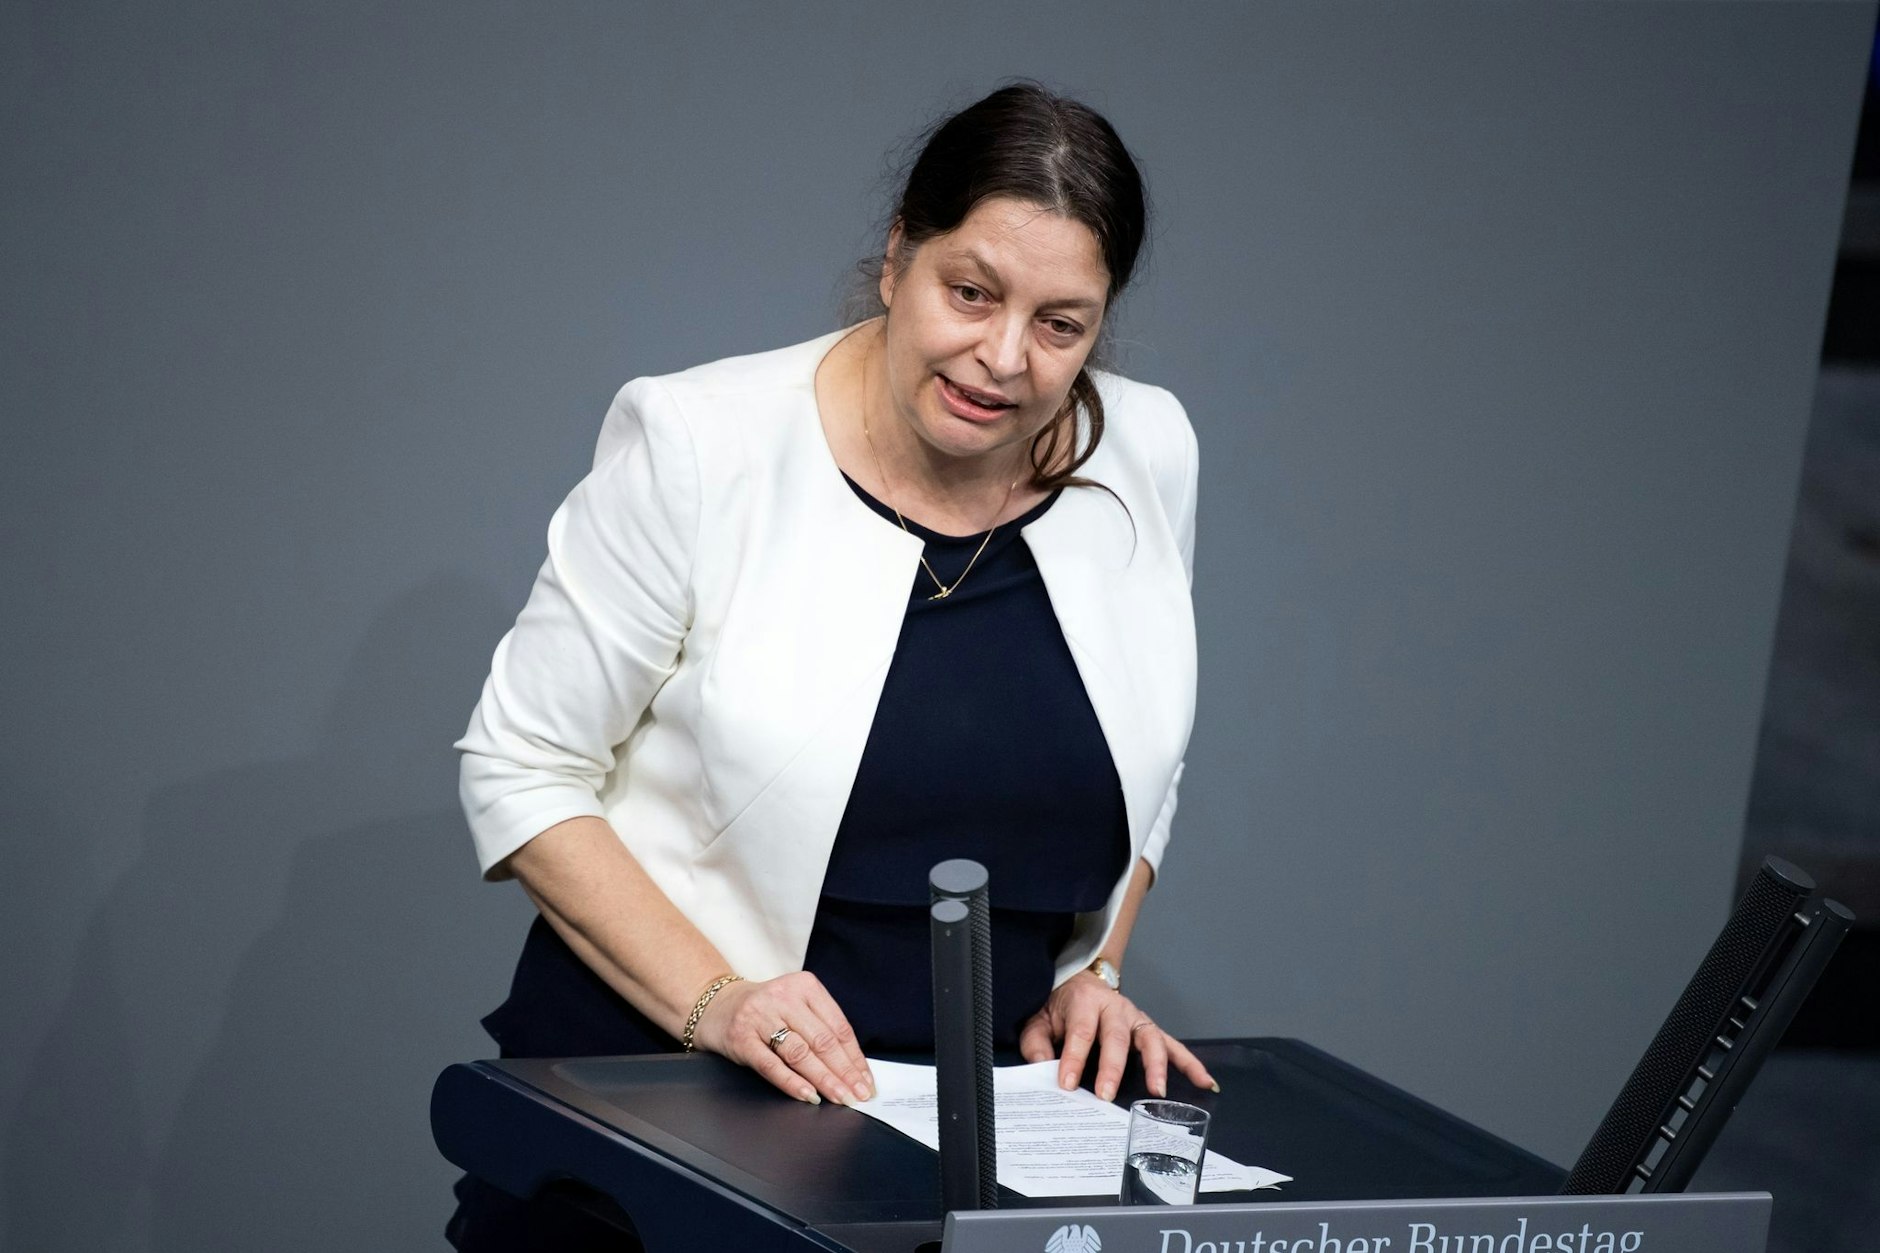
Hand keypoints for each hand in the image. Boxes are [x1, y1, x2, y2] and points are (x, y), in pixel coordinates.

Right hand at [691, 971, 875, 1105]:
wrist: (716, 1005)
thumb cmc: (765, 1011)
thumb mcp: (796, 1006)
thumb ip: (822, 1028)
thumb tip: (854, 1068)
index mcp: (804, 986)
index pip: (838, 1026)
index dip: (855, 1057)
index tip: (866, 1081)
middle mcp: (783, 997)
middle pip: (822, 1040)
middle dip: (845, 1072)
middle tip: (859, 1095)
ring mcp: (760, 1017)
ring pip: (800, 1053)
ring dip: (824, 1079)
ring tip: (840, 1098)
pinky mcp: (741, 1038)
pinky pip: (771, 1065)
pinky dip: (792, 1082)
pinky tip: (809, 1096)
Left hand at [1017, 972, 1216, 1101]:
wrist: (1081, 981)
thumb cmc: (1061, 1005)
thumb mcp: (1039, 1018)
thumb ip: (1037, 1042)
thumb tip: (1041, 1066)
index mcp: (1085, 1002)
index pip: (1080, 1032)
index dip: (1074, 1059)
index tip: (1067, 1084)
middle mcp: (1115, 1008)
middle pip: (1116, 1037)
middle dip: (1112, 1067)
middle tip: (1107, 1094)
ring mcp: (1137, 1019)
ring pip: (1151, 1040)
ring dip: (1156, 1066)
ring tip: (1157, 1092)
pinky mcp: (1150, 1030)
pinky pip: (1174, 1046)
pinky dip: (1191, 1063)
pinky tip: (1205, 1081)